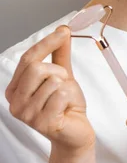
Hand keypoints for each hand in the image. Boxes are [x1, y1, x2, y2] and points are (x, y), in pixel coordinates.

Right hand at [5, 26, 94, 153]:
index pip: (28, 59)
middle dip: (58, 71)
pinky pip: (61, 95)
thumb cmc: (66, 105)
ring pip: (52, 82)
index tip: (63, 32)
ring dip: (66, 87)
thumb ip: (59, 54)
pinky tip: (66, 109)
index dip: (47, 43)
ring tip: (64, 101)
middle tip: (63, 85)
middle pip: (36, 68)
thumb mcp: (62, 76)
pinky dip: (70, 98)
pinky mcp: (42, 123)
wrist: (76, 132)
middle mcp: (15, 102)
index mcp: (15, 88)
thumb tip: (62, 30)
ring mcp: (26, 114)